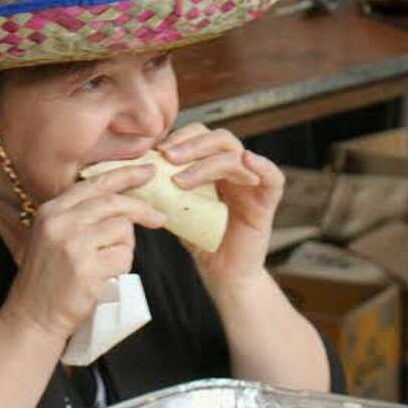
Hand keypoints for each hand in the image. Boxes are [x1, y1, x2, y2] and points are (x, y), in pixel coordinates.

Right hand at [0, 164, 165, 341]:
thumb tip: (122, 203)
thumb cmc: (48, 278)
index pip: (94, 184)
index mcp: (51, 210)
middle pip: (114, 203)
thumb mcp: (52, 236)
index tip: (148, 171)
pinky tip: (104, 278)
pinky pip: (123, 258)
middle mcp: (60, 222)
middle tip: (160, 218)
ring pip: (123, 231)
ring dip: (123, 249)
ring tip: (105, 265)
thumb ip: (78, 216)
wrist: (33, 315)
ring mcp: (72, 244)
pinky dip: (121, 269)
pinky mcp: (87, 268)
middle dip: (142, 209)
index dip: (124, 175)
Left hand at [157, 124, 282, 292]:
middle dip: (191, 144)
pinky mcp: (266, 202)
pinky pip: (273, 177)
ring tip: (180, 180)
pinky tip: (247, 159)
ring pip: (236, 156)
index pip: (201, 135)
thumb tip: (133, 170)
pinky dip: (262, 165)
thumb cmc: (199, 239)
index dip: (180, 136)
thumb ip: (163, 187)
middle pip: (220, 138)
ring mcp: (252, 184)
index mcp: (214, 165)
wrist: (221, 272)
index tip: (156, 150)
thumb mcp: (175, 207)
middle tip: (166, 156)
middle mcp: (235, 169)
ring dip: (206, 162)